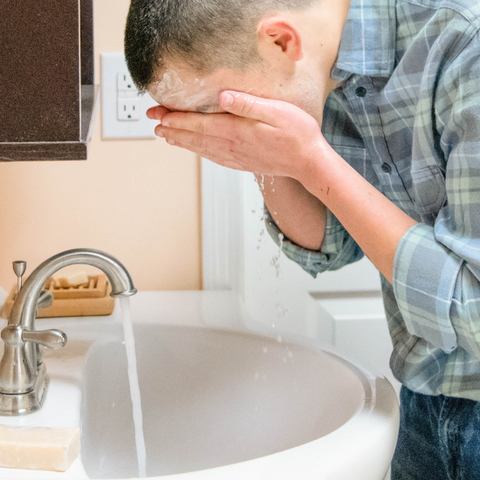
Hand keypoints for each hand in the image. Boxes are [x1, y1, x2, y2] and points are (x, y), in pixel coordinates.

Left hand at [147, 91, 327, 181]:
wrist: (307, 163)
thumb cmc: (296, 135)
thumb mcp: (276, 112)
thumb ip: (247, 104)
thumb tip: (222, 96)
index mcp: (236, 131)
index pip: (198, 123)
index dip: (175, 119)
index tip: (158, 114)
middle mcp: (231, 146)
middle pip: (194, 137)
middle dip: (171, 130)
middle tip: (153, 124)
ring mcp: (235, 156)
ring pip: (200, 148)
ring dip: (181, 142)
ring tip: (166, 137)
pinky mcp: (240, 162)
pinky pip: (213, 158)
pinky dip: (198, 152)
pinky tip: (194, 150)